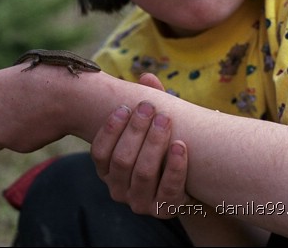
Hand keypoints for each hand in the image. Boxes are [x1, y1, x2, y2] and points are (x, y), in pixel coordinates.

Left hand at [0, 64, 69, 151]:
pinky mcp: (9, 144)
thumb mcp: (16, 76)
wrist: (66, 96)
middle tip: (11, 117)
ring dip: (5, 135)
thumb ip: (0, 92)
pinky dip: (21, 140)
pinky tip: (37, 126)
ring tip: (29, 120)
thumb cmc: (46, 79)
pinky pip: (12, 145)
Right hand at [90, 73, 189, 218]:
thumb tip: (148, 77)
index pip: (99, 153)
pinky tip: (181, 145)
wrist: (188, 184)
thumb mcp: (152, 128)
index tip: (124, 107)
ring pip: (143, 173)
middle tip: (149, 107)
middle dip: (135, 130)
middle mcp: (119, 190)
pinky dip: (175, 166)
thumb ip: (149, 104)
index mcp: (108, 171)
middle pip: (122, 160)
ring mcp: (140, 203)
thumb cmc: (163, 149)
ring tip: (165, 120)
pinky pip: (169, 189)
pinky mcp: (164, 210)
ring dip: (154, 143)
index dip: (110, 129)